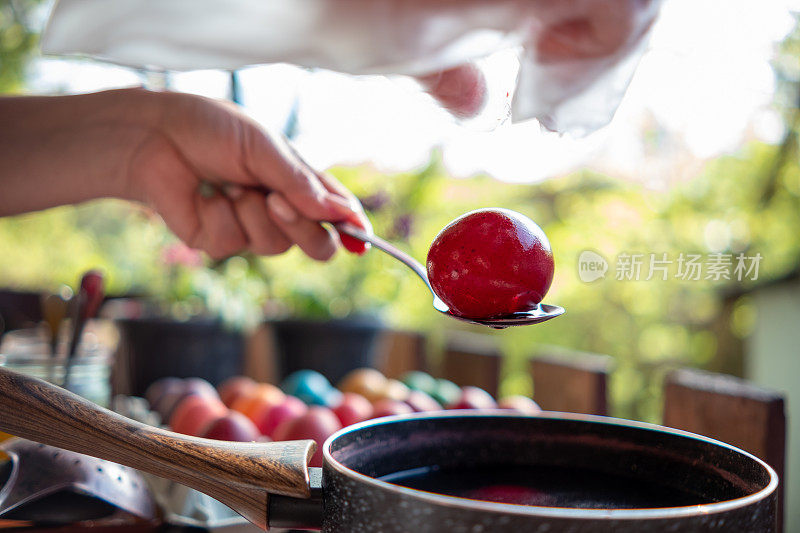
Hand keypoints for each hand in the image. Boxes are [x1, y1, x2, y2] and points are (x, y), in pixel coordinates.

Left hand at [0, 88, 370, 260]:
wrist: (153, 135)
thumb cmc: (210, 129)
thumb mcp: (265, 148)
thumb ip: (303, 184)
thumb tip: (343, 214)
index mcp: (296, 182)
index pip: (335, 213)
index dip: (351, 227)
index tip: (360, 235)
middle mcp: (278, 208)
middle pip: (316, 244)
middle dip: (303, 228)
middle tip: (279, 202)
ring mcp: (248, 227)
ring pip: (275, 246)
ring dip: (253, 213)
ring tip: (231, 184)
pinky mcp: (216, 241)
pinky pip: (234, 244)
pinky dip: (222, 216)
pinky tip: (207, 194)